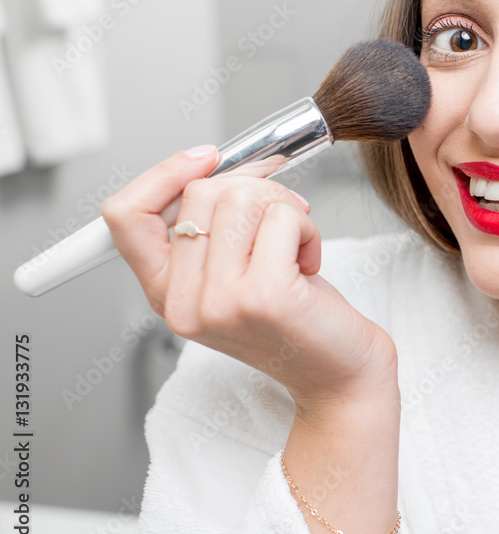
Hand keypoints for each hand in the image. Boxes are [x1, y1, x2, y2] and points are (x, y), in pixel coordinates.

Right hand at [101, 145, 397, 412]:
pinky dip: (307, 228)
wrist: (338, 375)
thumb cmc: (297, 319)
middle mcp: (183, 303)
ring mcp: (220, 302)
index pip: (125, 216)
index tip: (206, 158)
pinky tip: (310, 263)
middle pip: (199, 193)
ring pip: (242, 197)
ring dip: (285, 208)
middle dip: (254, 189)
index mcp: (165, 294)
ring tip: (296, 248)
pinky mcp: (264, 296)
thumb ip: (212, 226)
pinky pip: (283, 217)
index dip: (162, 175)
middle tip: (283, 220)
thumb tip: (215, 163)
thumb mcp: (235, 272)